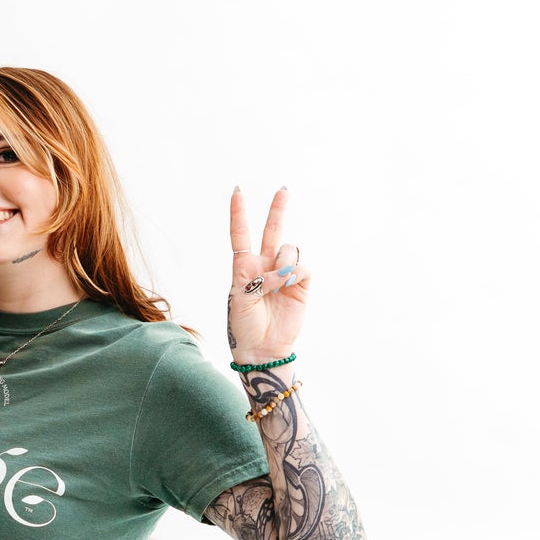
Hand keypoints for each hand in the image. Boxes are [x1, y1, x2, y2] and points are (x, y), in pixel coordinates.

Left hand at [227, 186, 309, 362]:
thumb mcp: (240, 297)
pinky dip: (294, 272)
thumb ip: (260, 276)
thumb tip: (285, 269)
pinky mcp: (301, 284)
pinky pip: (302, 266)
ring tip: (275, 285)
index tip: (237, 191)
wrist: (261, 349)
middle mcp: (265, 266)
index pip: (241, 235)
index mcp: (244, 267)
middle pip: (271, 231)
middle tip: (283, 189)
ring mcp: (284, 274)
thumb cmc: (243, 326)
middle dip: (278, 209)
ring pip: (288, 248)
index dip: (239, 213)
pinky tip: (288, 285)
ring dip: (281, 263)